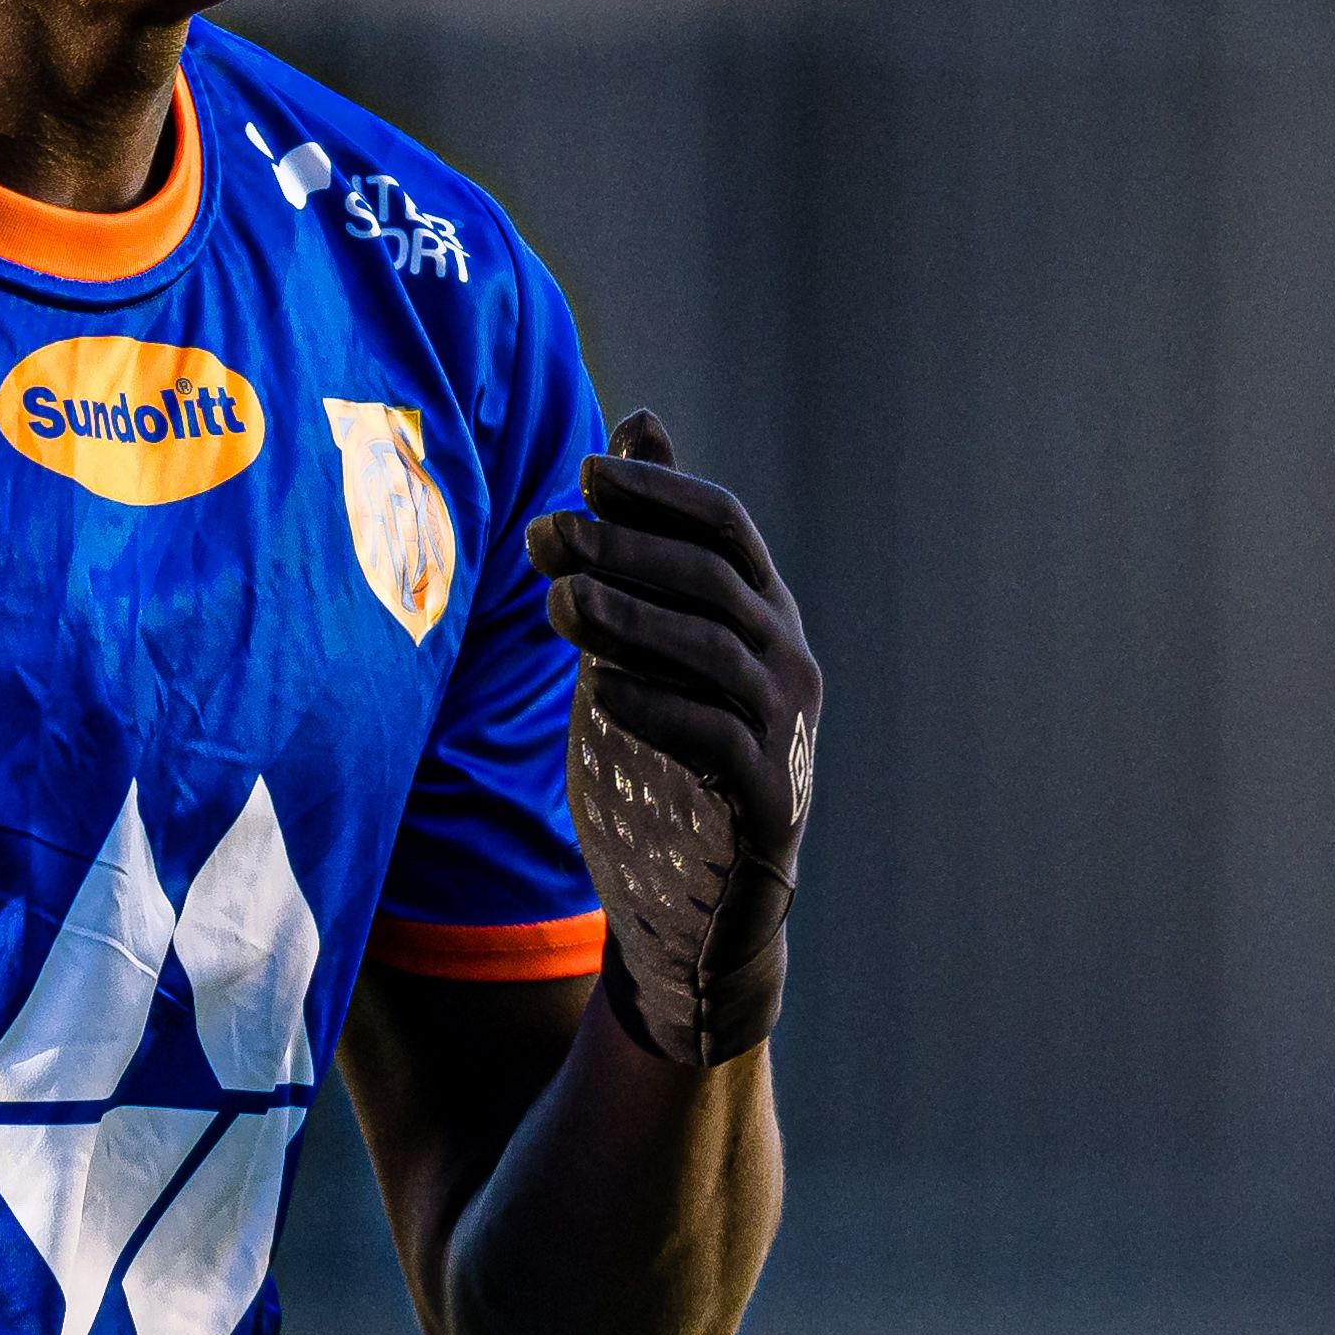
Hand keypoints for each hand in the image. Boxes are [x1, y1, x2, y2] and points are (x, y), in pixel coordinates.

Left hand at [528, 411, 818, 1068]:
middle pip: (713, 580)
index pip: (725, 526)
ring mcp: (785, 734)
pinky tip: (600, 692)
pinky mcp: (764, 802)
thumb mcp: (649, 641)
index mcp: (764, 615)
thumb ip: (647, 542)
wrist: (694, 912)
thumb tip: (639, 421)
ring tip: (558, 602)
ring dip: (632, 619)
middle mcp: (787, 663)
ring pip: (715, 652)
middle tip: (547, 535)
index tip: (584, 473)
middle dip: (627, 548)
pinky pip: (716, 741)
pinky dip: (659, 708)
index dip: (659, 493)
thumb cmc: (665, 762)